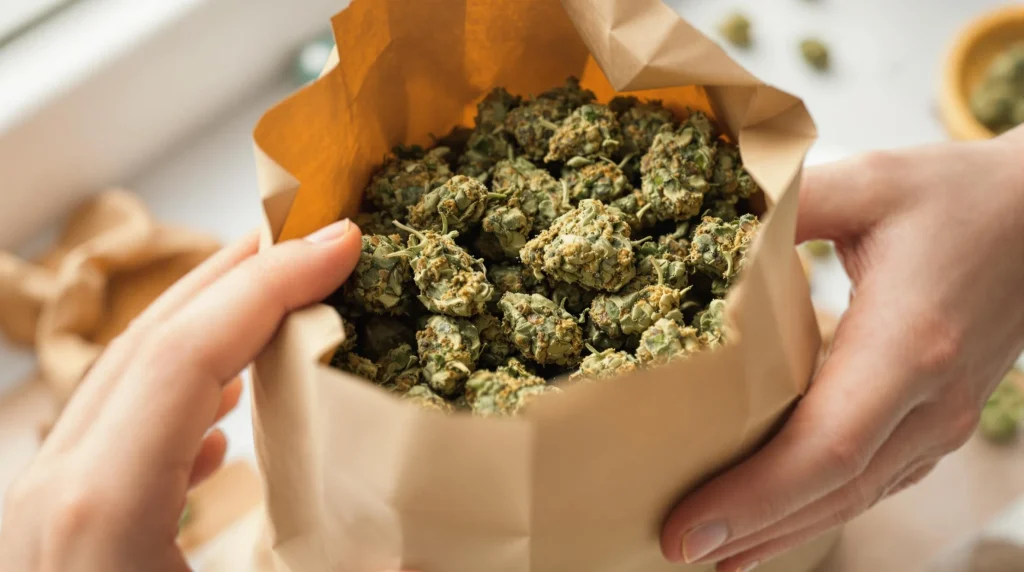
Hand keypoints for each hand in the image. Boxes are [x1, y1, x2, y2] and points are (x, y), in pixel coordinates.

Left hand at [0, 220, 361, 570]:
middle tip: (313, 238)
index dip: (269, 285)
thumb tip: (430, 546)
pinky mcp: (54, 531)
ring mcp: (44, 508)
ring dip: (210, 324)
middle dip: (238, 274)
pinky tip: (226, 409)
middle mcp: (57, 492)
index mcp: (105, 510)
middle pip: (150, 341)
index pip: (187, 354)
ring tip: (279, 300)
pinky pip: (114, 430)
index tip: (340, 245)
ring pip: (123, 378)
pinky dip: (178, 392)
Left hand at [661, 127, 1023, 570]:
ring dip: (780, 530)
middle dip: (750, 527)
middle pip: (833, 490)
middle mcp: (933, 401)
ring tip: (709, 550)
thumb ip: (789, 201)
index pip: (826, 446)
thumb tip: (707, 222)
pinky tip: (772, 524)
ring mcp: (942, 419)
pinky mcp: (937, 421)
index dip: (752, 495)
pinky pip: (872, 482)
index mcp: (911, 345)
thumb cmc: (957, 196)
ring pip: (854, 497)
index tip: (686, 525)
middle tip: (670, 546)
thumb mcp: (870, 181)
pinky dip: (817, 509)